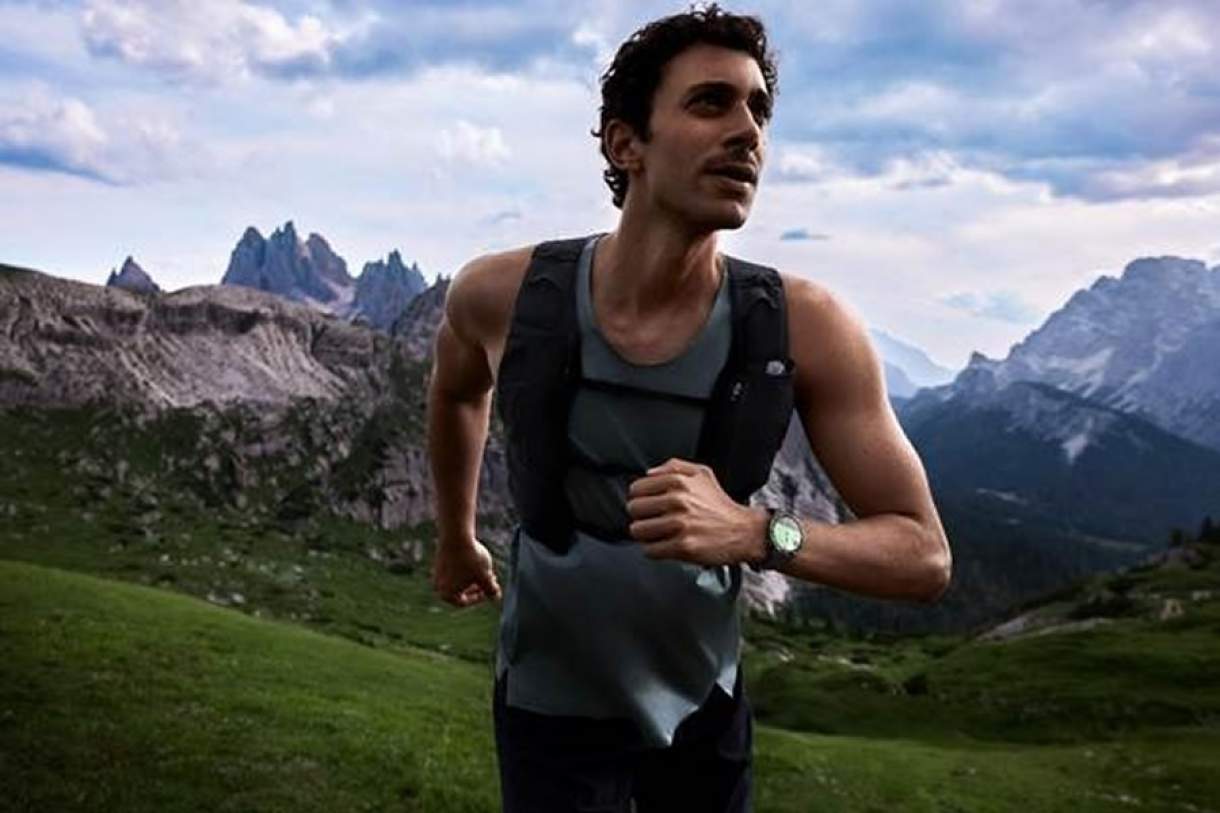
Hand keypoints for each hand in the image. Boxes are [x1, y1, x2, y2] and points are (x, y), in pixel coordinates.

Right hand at [432, 537, 501, 606]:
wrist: (456, 534)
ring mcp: (437, 572)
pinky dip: (465, 567)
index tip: (491, 589)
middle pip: (460, 591)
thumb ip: (491, 590)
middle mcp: (438, 585)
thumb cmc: (471, 559)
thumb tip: (496, 598)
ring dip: (472, 576)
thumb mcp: (485, 576)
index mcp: (446, 594)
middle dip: (477, 585)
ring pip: (457, 579)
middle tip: (491, 578)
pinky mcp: (439, 559)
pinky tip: (477, 558)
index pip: (464, 602)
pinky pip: (453, 569)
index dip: (480, 597)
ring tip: (486, 567)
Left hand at [626, 458, 766, 565]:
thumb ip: (674, 467)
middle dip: (642, 516)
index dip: (640, 498)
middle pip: (633, 509)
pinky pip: (650, 550)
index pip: (636, 489)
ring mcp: (679, 524)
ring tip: (659, 534)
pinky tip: (666, 545)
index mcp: (678, 481)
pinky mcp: (682, 546)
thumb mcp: (702, 474)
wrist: (744, 531)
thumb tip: (648, 473)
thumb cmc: (720, 505)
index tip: (648, 504)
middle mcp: (677, 500)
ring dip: (646, 535)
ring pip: (638, 530)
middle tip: (654, 520)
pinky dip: (655, 550)